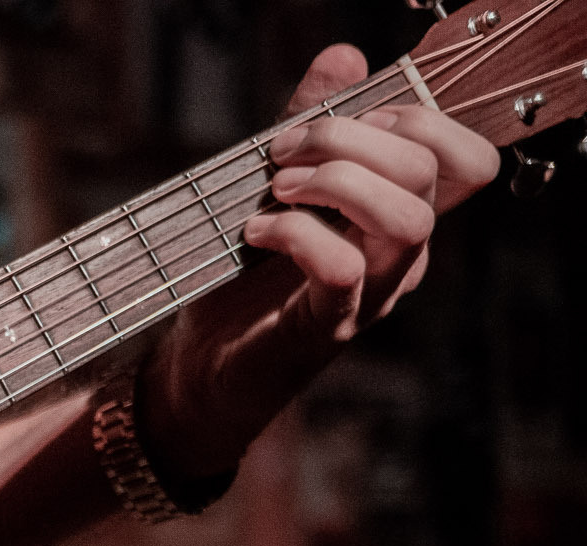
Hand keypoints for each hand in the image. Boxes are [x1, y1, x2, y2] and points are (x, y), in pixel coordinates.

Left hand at [140, 44, 500, 479]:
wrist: (202, 368)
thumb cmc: (243, 278)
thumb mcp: (276, 186)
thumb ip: (312, 125)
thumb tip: (344, 56)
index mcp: (399, 214)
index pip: (464, 155)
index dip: (414, 119)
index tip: (341, 120)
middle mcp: (401, 255)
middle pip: (430, 172)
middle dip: (350, 140)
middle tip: (280, 153)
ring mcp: (372, 294)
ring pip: (408, 221)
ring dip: (337, 185)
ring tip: (276, 191)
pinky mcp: (327, 327)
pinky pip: (343, 269)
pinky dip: (296, 234)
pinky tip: (255, 232)